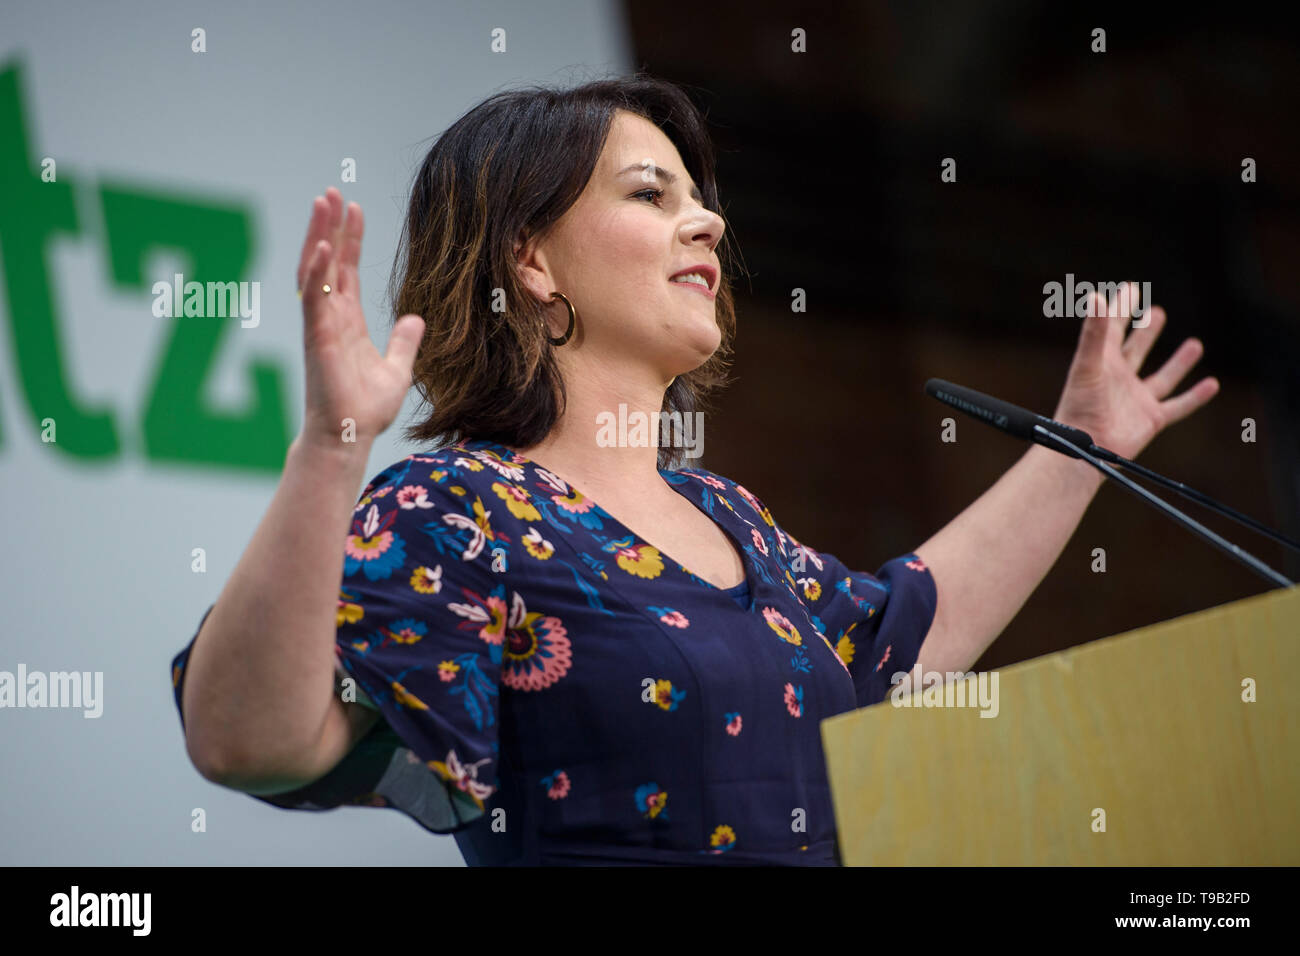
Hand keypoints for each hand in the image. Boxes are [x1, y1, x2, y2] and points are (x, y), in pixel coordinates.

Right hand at [296, 187, 424, 449]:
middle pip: (327, 261)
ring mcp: (321, 325)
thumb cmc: (366, 409)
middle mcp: (331, 317)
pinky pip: (314, 298)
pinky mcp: (318, 338)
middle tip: (332, 191)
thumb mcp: (397, 369)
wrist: (350, 435)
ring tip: (324, 203)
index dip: (349, 239)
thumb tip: (415, 319)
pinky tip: (325, 247)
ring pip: (316, 270)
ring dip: (319, 236)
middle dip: (329, 225)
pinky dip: (318, 272)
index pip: (346, 270)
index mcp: (347, 321)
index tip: (355, 209)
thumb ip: (404, 342)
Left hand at [1051, 281, 1218, 459]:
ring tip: (1195, 343)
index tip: (1130, 288)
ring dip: (1178, 362)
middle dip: (1145, 331)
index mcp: (1103, 362)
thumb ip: (1094, 333)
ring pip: (1162, 376)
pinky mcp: (1151, 419)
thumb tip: (1097, 296)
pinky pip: (1178, 406)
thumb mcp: (1088, 365)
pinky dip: (1195, 397)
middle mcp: (1120, 379)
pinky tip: (1211, 384)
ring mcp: (1137, 399)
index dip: (1121, 307)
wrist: (1083, 450)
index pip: (1113, 328)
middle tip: (1156, 311)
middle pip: (1136, 349)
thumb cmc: (1079, 408)